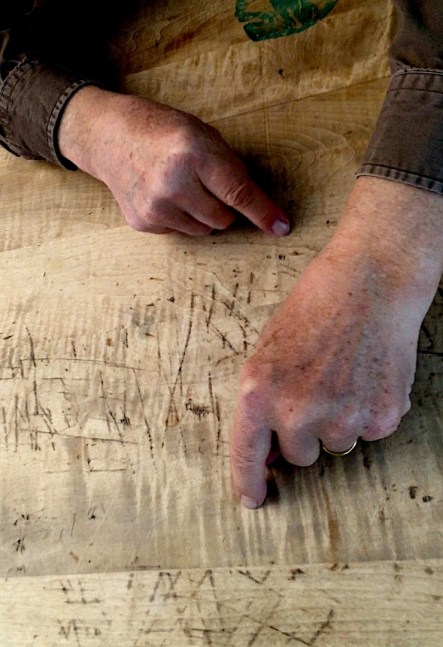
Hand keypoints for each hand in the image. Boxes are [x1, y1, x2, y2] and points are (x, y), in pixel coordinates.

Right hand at [58, 87, 289, 236]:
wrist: (109, 137)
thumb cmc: (162, 130)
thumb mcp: (201, 135)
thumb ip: (229, 169)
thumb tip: (259, 209)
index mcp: (192, 153)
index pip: (238, 193)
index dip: (263, 213)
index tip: (281, 228)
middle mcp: (173, 183)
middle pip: (224, 219)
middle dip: (226, 207)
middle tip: (208, 186)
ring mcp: (155, 207)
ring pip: (204, 230)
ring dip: (203, 214)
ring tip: (183, 188)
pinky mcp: (143, 222)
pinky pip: (181, 232)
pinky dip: (180, 218)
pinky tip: (164, 195)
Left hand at [231, 178, 442, 507]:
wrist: (370, 281)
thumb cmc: (315, 306)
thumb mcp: (269, 350)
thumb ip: (264, 400)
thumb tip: (272, 447)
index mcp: (258, 391)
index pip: (246, 453)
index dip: (248, 481)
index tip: (253, 499)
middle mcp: (296, 411)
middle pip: (298, 455)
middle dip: (305, 431)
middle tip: (317, 388)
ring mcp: (341, 417)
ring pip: (335, 446)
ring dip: (338, 421)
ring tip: (344, 375)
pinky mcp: (380, 417)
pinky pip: (368, 432)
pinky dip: (368, 412)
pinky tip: (367, 376)